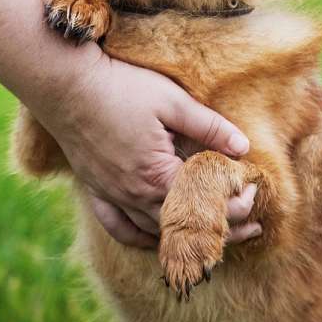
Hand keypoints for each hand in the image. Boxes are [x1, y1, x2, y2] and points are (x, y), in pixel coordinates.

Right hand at [32, 50, 257, 247]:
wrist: (66, 84)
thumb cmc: (120, 87)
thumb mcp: (172, 101)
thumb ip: (209, 127)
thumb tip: (243, 147)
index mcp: (157, 173)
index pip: (205, 202)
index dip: (235, 202)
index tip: (255, 192)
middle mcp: (134, 194)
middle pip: (184, 225)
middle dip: (223, 227)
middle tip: (252, 225)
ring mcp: (112, 195)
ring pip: (155, 232)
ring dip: (188, 236)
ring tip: (215, 235)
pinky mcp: (95, 189)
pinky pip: (119, 227)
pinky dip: (141, 237)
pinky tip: (155, 237)